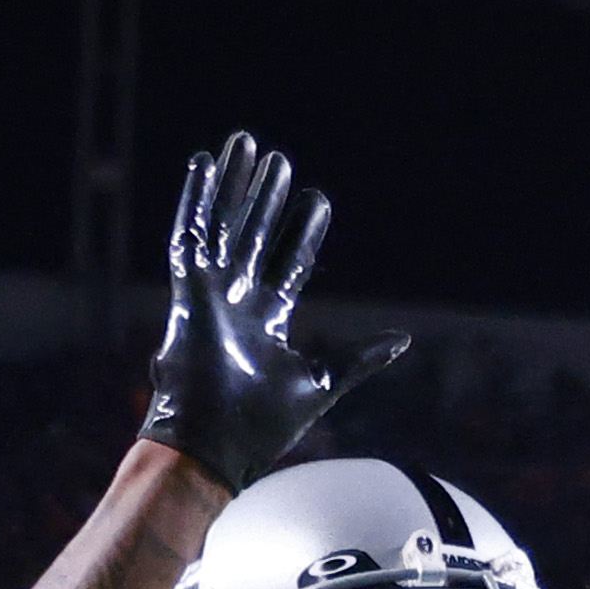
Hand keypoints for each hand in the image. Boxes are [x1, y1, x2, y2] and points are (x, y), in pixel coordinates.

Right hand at [140, 134, 403, 490]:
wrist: (214, 445)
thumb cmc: (261, 426)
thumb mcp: (322, 382)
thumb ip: (359, 359)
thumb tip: (402, 342)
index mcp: (265, 323)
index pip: (289, 264)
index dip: (302, 231)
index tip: (317, 199)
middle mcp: (236, 302)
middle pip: (253, 235)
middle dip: (266, 198)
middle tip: (280, 160)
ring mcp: (210, 294)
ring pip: (224, 225)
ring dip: (235, 184)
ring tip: (247, 143)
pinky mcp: (187, 290)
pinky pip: (189, 234)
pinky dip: (193, 198)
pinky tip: (202, 163)